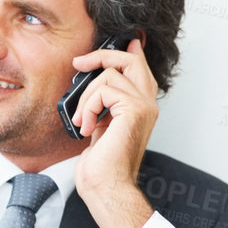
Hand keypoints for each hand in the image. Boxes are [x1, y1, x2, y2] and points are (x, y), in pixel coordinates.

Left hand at [72, 37, 158, 227]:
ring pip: (109, 74)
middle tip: (80, 64)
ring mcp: (143, 106)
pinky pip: (103, 89)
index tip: (120, 42)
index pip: (139, 66)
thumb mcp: (100, 124)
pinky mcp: (134, 109)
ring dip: (85, 96)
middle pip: (130, 59)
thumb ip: (103, 103)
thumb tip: (93, 81)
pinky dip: (87, 106)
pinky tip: (86, 126)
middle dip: (101, 56)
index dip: (128, 50)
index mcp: (142, 107)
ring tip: (82, 120)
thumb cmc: (102, 165)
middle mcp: (147, 103)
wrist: (106, 186)